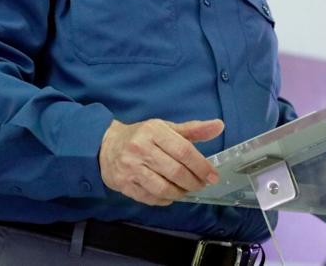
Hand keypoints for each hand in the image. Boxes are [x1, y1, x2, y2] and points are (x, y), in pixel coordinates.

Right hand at [98, 118, 223, 205]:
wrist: (106, 146)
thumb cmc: (141, 136)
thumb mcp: (165, 128)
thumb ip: (193, 129)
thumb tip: (219, 126)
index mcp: (153, 130)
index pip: (183, 150)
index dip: (201, 166)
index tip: (212, 175)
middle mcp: (140, 148)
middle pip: (175, 171)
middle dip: (193, 182)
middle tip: (201, 184)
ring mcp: (130, 168)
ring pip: (163, 188)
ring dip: (180, 192)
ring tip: (187, 190)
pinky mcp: (123, 184)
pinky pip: (150, 198)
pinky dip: (165, 199)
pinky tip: (171, 194)